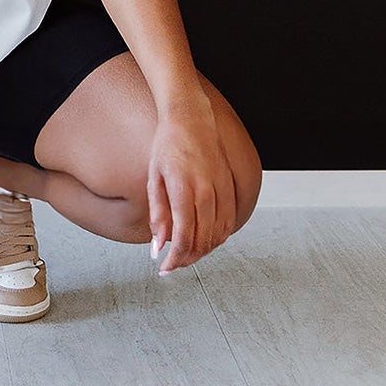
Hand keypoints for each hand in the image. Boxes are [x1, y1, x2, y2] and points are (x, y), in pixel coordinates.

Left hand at [147, 86, 238, 274]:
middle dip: (188, 259)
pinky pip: (229, 221)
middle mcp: (207, 191)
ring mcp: (222, 188)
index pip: (185, 237)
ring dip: (203, 251)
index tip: (165, 268)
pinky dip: (218, 237)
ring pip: (219, 235)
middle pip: (204, 240)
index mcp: (184, 189)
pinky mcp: (231, 186)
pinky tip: (205, 239)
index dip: (175, 259)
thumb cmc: (168, 145)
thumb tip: (157, 246)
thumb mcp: (154, 178)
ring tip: (187, 254)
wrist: (191, 117)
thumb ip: (158, 214)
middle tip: (173, 264)